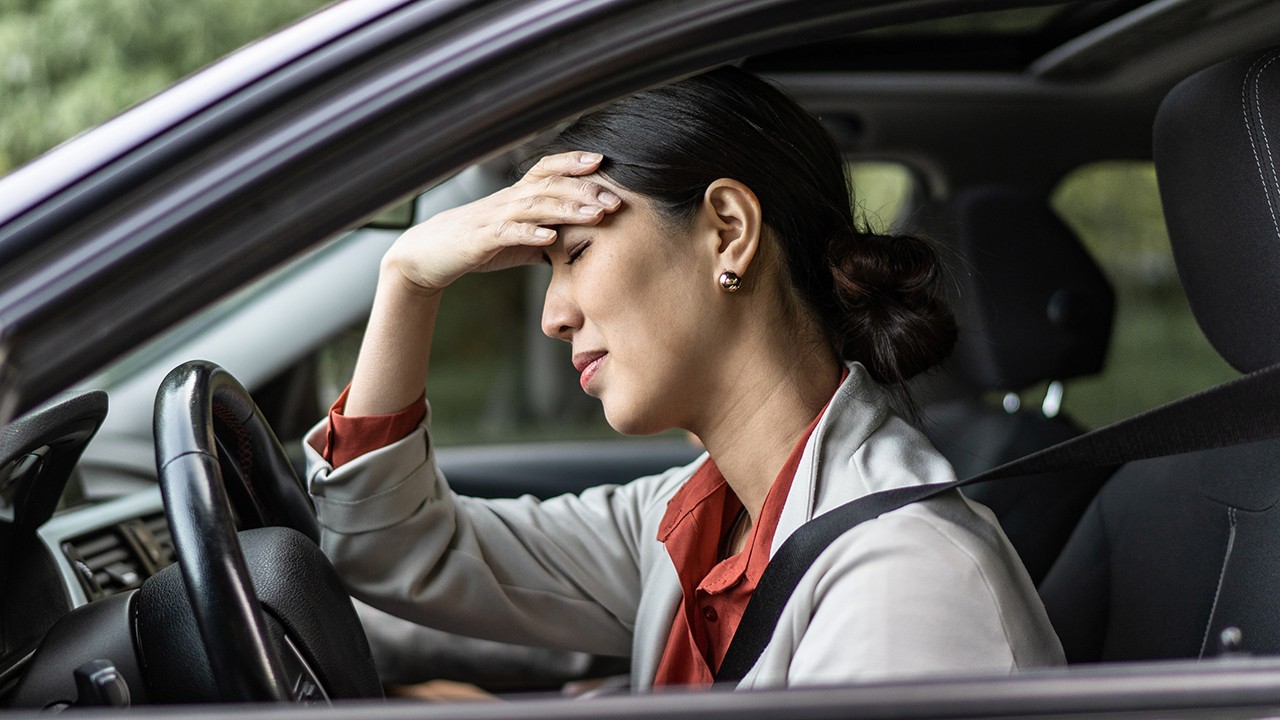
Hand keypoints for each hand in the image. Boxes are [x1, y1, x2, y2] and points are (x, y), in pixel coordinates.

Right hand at [383, 151, 621, 292]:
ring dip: (568, 210)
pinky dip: (530, 233)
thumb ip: (546, 237)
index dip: (573, 162)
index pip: (547, 170)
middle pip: (550, 186)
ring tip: (596, 215)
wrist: (428, 256)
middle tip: (615, 199)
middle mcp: (507, 200)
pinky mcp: (481, 239)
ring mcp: (494, 217)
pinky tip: (552, 237)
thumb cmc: (476, 245)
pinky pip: (508, 233)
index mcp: (516, 196)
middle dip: (585, 191)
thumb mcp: (517, 240)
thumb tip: (578, 245)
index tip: (603, 160)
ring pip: (535, 206)